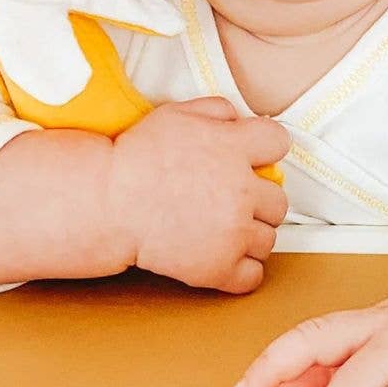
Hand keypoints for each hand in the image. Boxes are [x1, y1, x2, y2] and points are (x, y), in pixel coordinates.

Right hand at [108, 95, 291, 293]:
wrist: (107, 202)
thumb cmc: (137, 156)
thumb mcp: (177, 115)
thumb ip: (217, 110)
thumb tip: (241, 120)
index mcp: (235, 148)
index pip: (280, 143)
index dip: (266, 149)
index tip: (252, 158)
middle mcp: (241, 190)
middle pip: (279, 201)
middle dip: (258, 200)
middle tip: (231, 201)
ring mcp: (233, 232)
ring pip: (269, 239)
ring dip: (251, 235)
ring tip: (222, 229)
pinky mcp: (219, 267)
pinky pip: (254, 276)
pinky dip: (241, 270)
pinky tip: (222, 256)